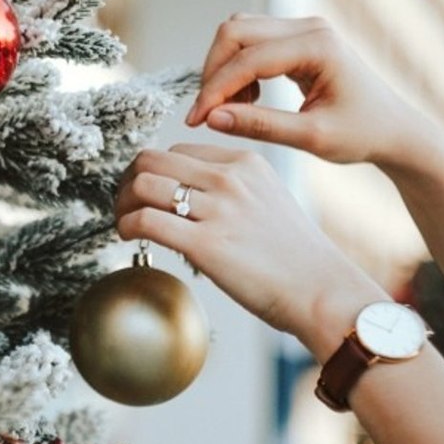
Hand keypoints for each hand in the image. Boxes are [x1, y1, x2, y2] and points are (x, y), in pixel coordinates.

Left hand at [114, 144, 386, 358]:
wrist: (321, 291)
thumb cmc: (298, 258)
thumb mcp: (270, 202)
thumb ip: (233, 192)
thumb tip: (189, 201)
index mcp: (246, 163)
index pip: (179, 152)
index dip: (154, 172)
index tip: (148, 194)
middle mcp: (230, 178)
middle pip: (153, 161)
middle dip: (129, 182)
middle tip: (126, 205)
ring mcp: (218, 209)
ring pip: (143, 185)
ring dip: (122, 204)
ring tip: (123, 223)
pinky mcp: (205, 244)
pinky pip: (146, 221)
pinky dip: (127, 227)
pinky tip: (129, 238)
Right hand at [186, 14, 443, 170]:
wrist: (394, 130)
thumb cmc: (363, 134)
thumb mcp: (312, 138)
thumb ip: (261, 126)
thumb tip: (213, 118)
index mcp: (318, 46)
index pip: (248, 58)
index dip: (216, 89)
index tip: (196, 121)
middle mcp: (309, 27)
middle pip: (235, 31)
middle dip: (214, 73)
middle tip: (207, 115)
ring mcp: (303, 29)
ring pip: (239, 33)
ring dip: (224, 70)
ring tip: (233, 110)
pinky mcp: (298, 40)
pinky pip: (252, 43)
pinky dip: (239, 70)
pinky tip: (249, 102)